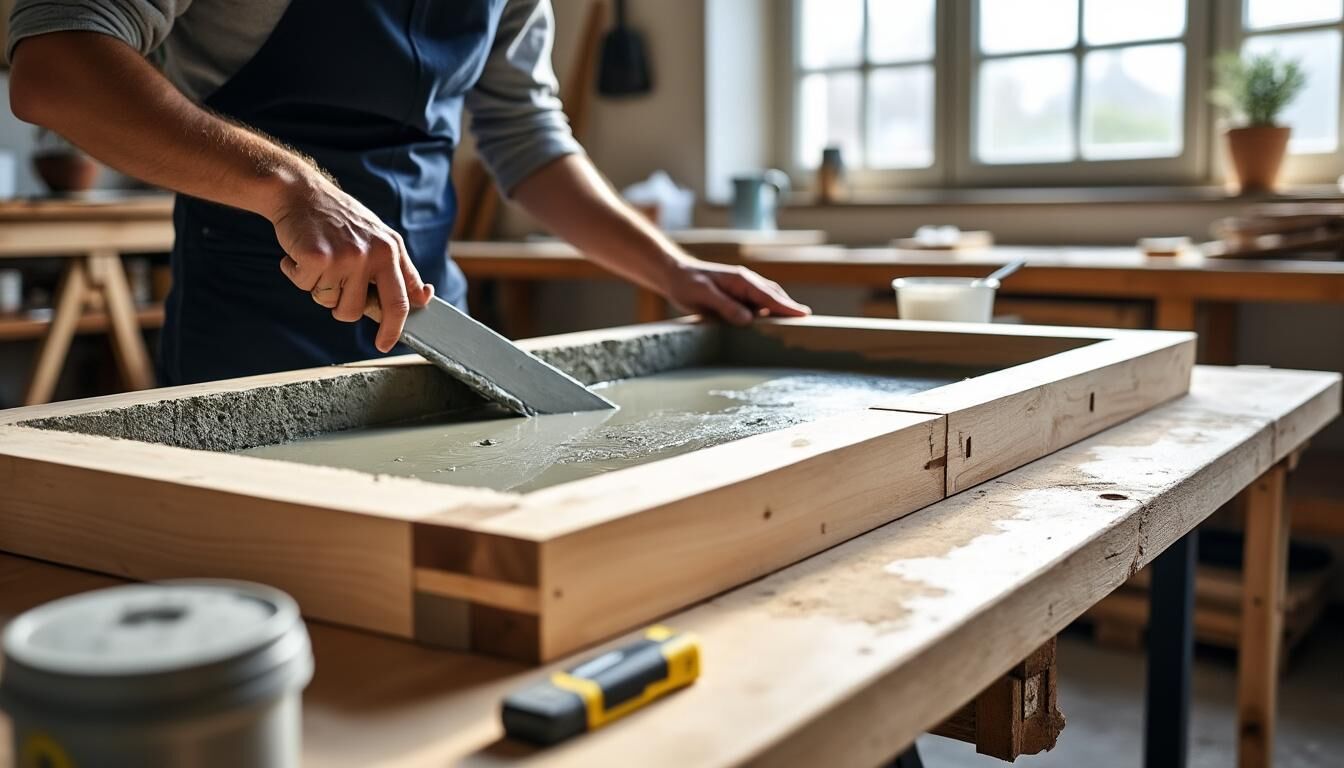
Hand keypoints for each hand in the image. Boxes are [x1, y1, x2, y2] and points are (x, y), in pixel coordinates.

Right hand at [268, 172, 433, 351]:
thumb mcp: (380, 238)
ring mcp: (346, 257)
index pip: (401, 301)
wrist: (300, 192)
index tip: (385, 343)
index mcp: (391, 250)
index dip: (394, 328)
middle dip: (343, 309)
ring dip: (318, 288)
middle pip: (359, 311)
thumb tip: (424, 298)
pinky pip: (305, 286)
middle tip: (333, 287)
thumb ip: (401, 270)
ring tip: (319, 260)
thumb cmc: (340, 219)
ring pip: (329, 303)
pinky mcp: (317, 257)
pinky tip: (300, 253)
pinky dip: (296, 273)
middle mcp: (373, 254)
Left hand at [662, 259, 810, 324]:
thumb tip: (749, 320)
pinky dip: (765, 315)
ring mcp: (741, 291)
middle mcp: (745, 284)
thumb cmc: (687, 283)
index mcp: (741, 280)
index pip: (769, 296)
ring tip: (793, 326)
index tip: (804, 314)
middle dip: (789, 308)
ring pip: (766, 302)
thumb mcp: (704, 294)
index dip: (787, 307)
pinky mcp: (735, 299)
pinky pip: (755, 308)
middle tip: (807, 322)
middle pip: (773, 297)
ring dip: (778, 312)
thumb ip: (726, 306)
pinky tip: (768, 326)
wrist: (674, 276)